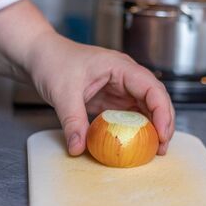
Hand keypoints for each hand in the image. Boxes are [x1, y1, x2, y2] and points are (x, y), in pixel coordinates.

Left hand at [26, 32, 174, 155]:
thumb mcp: (62, 92)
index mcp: (121, 67)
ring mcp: (121, 88)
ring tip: (156, 149)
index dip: (162, 111)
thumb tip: (78, 148)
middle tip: (162, 147)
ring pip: (147, 108)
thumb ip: (72, 121)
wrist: (41, 56)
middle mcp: (126, 77)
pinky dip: (139, 129)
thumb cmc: (54, 62)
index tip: (162, 133)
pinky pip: (132, 115)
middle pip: (156, 98)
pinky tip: (139, 142)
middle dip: (164, 122)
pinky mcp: (114, 99)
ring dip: (154, 127)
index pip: (151, 88)